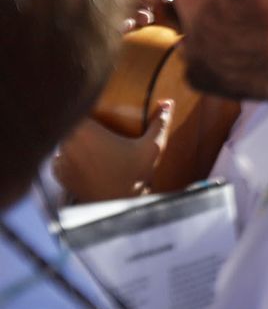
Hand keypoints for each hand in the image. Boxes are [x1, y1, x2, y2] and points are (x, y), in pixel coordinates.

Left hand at [54, 100, 171, 202]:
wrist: (117, 207)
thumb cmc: (135, 176)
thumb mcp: (151, 147)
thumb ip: (158, 123)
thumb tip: (168, 102)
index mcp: (87, 132)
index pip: (74, 108)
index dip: (82, 105)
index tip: (93, 107)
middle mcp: (68, 144)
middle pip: (66, 123)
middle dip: (78, 122)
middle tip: (95, 125)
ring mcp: (60, 160)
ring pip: (62, 140)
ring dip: (72, 140)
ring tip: (90, 143)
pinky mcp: (58, 173)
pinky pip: (58, 156)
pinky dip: (68, 156)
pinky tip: (84, 159)